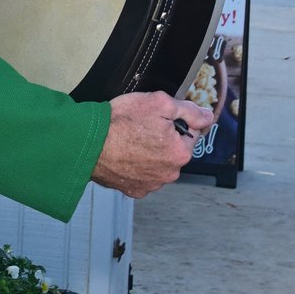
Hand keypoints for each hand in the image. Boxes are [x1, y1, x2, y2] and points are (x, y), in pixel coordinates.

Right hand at [90, 91, 213, 197]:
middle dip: (162, 139)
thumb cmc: (120, 121)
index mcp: (180, 152)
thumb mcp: (158, 102)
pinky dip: (135, 167)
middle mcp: (170, 173)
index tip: (155, 117)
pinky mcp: (134, 190)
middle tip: (140, 127)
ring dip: (149, 155)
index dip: (174, 121)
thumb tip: (207, 116)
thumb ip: (188, 109)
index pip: (190, 132)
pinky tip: (123, 156)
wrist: (86, 142)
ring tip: (128, 141)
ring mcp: (151, 184)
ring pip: (157, 165)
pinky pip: (141, 176)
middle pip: (173, 150)